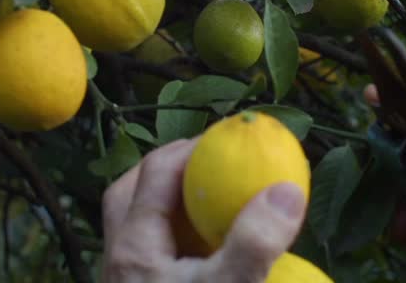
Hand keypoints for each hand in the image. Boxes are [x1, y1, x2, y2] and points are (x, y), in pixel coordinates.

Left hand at [101, 139, 306, 282]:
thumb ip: (252, 243)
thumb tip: (286, 190)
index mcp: (133, 246)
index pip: (155, 172)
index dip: (192, 147)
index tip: (231, 138)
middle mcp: (119, 258)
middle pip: (132, 191)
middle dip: (169, 167)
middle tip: (208, 163)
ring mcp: (124, 278)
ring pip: (135, 222)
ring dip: (167, 202)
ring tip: (206, 200)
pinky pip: (148, 251)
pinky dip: (172, 236)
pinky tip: (202, 247)